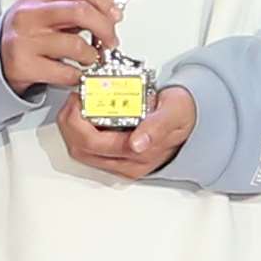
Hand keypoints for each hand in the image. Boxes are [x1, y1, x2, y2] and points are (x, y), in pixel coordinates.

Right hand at [0, 0, 130, 96]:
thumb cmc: (28, 32)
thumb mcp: (45, 9)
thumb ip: (73, 6)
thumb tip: (109, 13)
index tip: (114, 14)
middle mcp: (29, 13)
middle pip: (80, 11)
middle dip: (105, 28)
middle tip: (111, 39)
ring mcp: (25, 39)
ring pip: (77, 46)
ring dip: (92, 55)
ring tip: (90, 58)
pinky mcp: (24, 65)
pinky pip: (66, 72)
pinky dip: (79, 75)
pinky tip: (76, 72)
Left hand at [49, 71, 202, 177]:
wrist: (191, 119)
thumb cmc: (182, 114)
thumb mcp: (174, 112)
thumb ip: (157, 126)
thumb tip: (138, 143)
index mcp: (138, 155)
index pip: (92, 144)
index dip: (76, 120)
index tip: (79, 97)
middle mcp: (126, 163)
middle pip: (80, 149)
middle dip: (69, 121)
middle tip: (75, 97)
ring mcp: (119, 162)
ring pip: (80, 150)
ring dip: (72, 125)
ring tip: (79, 102)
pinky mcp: (115, 157)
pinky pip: (86, 148)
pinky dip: (79, 128)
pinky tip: (85, 111)